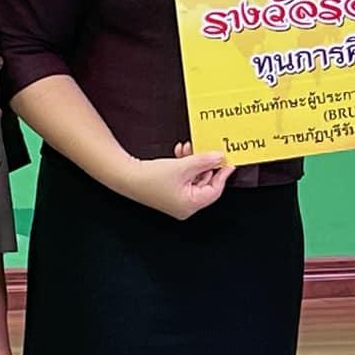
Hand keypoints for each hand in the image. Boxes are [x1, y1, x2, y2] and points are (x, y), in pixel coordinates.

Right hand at [117, 144, 232, 218]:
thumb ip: (204, 161)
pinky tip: (180, 152)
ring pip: (194, 178)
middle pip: (205, 183)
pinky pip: (184, 178)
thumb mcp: (183, 166)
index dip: (222, 174)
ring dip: (193, 162)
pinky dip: (184, 165)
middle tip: (207, 150)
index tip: (229, 162)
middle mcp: (185, 206)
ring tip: (189, 148)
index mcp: (190, 205)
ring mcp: (177, 200)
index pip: (215, 191)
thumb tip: (220, 157)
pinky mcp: (170, 192)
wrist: (126, 176)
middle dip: (204, 164)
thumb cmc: (150, 177)